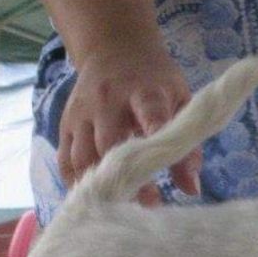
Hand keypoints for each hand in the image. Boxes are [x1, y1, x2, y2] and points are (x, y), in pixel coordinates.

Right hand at [58, 45, 196, 204]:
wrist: (114, 48)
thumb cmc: (156, 81)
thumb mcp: (181, 99)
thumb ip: (188, 143)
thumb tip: (192, 189)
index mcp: (144, 91)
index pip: (150, 115)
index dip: (153, 144)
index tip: (160, 182)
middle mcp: (108, 101)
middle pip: (109, 144)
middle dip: (124, 179)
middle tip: (145, 206)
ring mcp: (82, 112)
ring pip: (82, 156)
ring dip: (98, 186)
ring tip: (118, 208)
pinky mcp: (66, 123)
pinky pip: (64, 158)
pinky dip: (74, 183)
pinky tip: (91, 199)